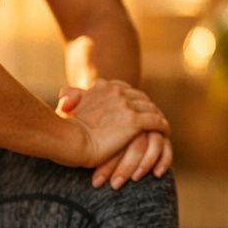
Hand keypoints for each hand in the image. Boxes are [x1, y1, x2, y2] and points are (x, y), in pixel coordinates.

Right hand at [57, 80, 172, 185]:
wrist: (68, 140)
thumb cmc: (62, 128)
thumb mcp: (64, 106)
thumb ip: (68, 97)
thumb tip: (67, 97)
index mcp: (101, 87)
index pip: (123, 89)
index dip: (131, 98)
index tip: (135, 106)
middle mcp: (116, 92)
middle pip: (140, 98)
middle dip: (147, 106)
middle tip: (152, 116)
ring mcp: (126, 106)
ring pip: (150, 109)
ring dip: (156, 116)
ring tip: (160, 125)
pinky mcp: (134, 121)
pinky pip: (156, 122)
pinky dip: (162, 126)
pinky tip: (165, 132)